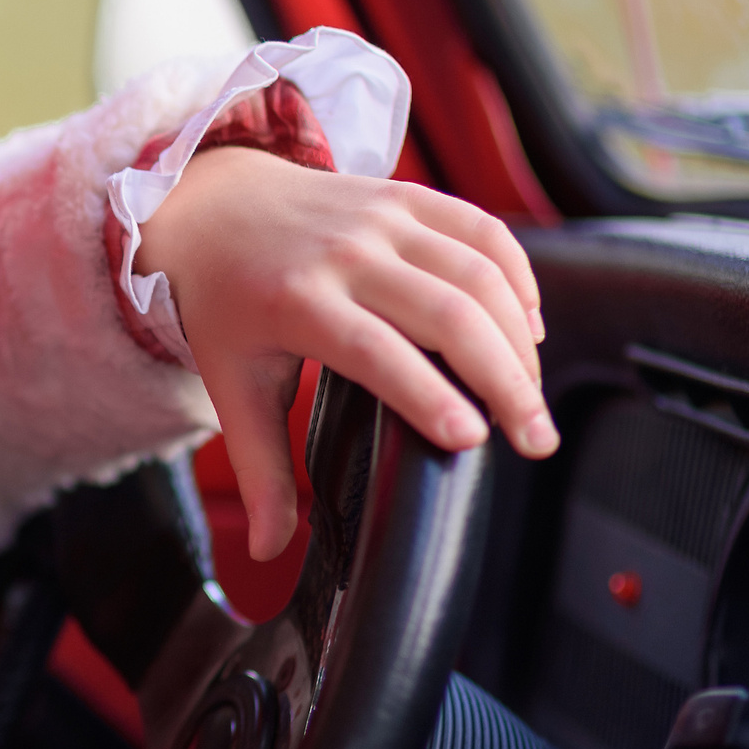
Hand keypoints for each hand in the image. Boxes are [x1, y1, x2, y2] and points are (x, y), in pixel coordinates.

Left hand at [135, 146, 557, 560]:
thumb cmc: (224, 302)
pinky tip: (528, 329)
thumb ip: (259, 470)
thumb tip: (271, 552)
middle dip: (504, 381)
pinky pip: (482, 230)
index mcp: (295, 302)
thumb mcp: (231, 384)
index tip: (472, 440)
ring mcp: (380, 218)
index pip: (373, 351)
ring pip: (476, 270)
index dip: (426, 394)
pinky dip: (517, 278)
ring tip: (531, 397)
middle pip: (447, 312)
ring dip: (519, 337)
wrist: (212, 205)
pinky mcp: (407, 197)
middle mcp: (344, 253)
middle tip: (536, 441)